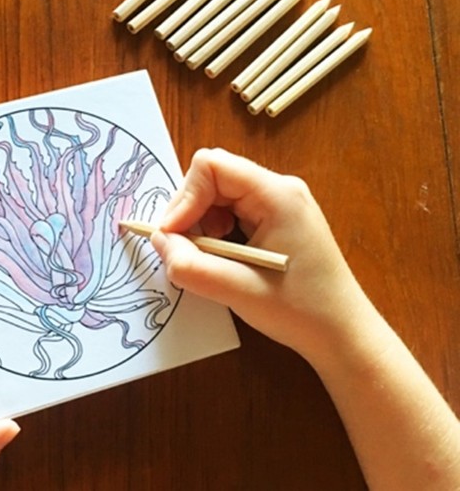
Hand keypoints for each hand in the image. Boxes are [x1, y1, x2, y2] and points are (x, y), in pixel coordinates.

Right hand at [151, 148, 377, 363]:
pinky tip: (225, 261)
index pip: (212, 166)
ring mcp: (281, 204)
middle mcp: (280, 189)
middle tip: (186, 252)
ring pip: (219, 196)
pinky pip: (232, 212)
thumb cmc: (301, 312)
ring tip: (210, 260)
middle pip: (213, 178)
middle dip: (190, 213)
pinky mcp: (277, 220)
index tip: (172, 235)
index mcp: (277, 195)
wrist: (344, 335)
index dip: (184, 197)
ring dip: (202, 225)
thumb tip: (158, 241)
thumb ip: (190, 266)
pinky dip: (216, 234)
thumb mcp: (237, 291)